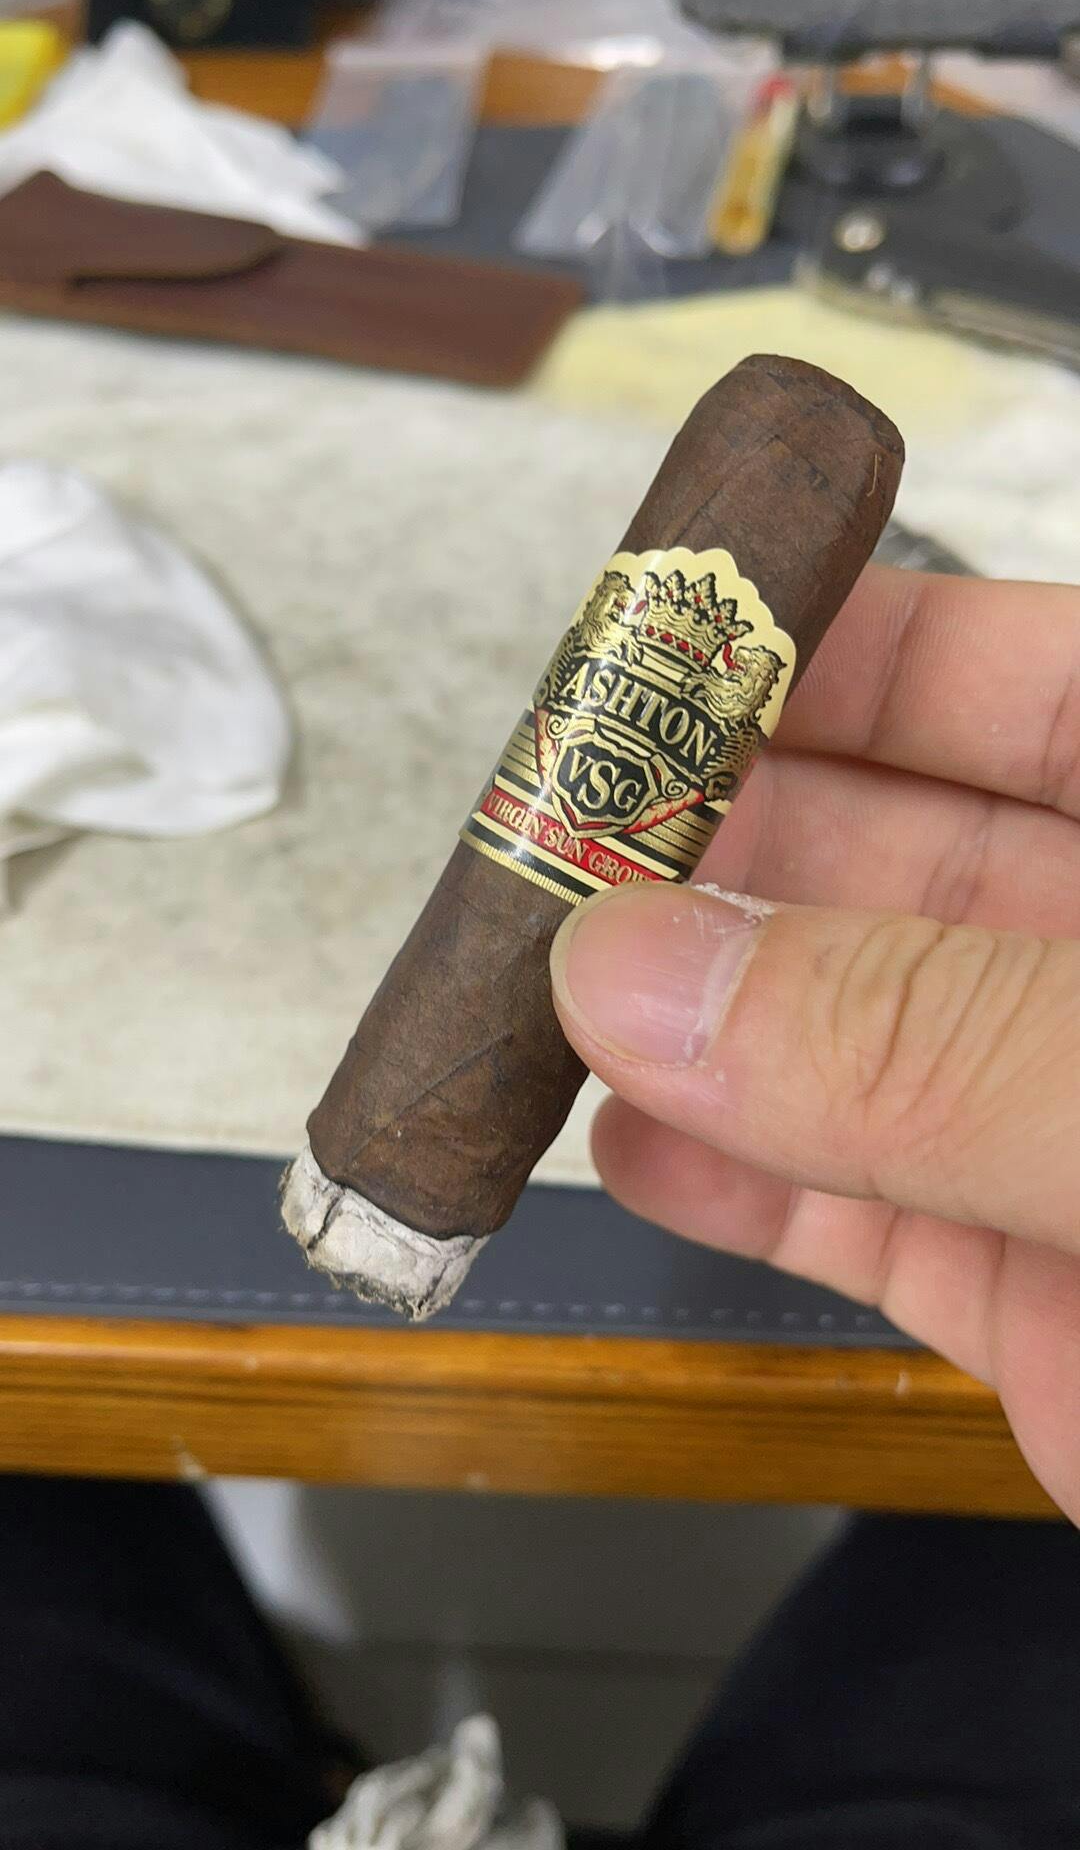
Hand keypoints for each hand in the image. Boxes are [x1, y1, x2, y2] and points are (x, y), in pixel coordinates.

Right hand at [550, 564, 1079, 1524]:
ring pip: (853, 1043)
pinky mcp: (1047, 1307)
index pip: (1022, 686)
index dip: (842, 649)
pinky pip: (867, 1219)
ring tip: (537, 981)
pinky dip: (743, 1185)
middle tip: (549, 837)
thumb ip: (938, 1038)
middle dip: (714, 843)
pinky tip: (629, 1143)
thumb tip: (651, 974)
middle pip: (896, 858)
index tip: (668, 647)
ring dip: (691, 1013)